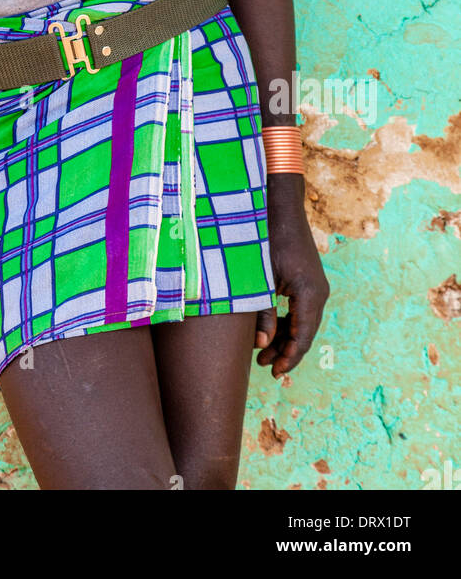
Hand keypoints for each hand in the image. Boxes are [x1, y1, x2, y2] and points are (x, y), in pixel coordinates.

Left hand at [254, 173, 329, 375]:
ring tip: (262, 350)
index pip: (304, 337)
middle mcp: (319, 293)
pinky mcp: (308, 280)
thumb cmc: (267, 239)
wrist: (279, 207)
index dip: (289, 357)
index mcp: (310, 294)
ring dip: (286, 337)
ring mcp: (316, 286)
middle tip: (263, 364)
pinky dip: (287, 322)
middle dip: (285, 351)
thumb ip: (263, 312)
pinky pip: (301, 310)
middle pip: (306, 333)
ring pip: (303, 323)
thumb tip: (263, 344)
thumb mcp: (260, 278)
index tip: (274, 372)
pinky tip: (270, 329)